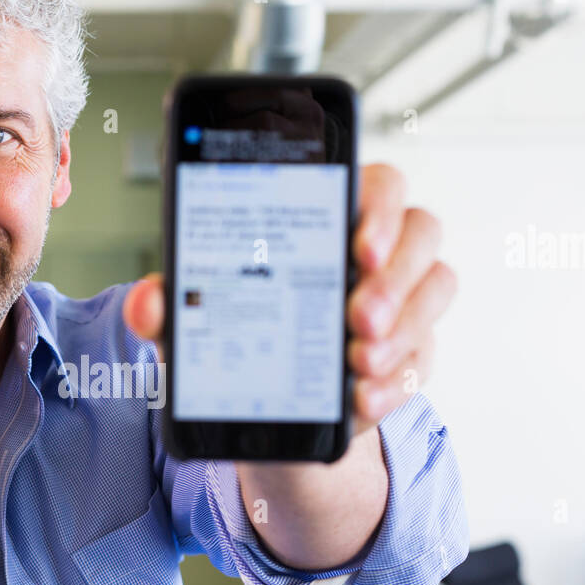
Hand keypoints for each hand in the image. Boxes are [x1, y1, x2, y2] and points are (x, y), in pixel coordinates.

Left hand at [123, 162, 455, 436]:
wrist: (266, 402)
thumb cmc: (236, 333)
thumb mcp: (196, 321)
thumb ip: (171, 306)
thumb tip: (148, 299)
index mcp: (330, 215)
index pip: (377, 182)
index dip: (379, 204)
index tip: (357, 244)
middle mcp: (380, 248)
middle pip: (421, 229)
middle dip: (394, 275)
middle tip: (357, 317)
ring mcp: (404, 298)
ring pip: (437, 287)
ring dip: (404, 327)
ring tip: (357, 361)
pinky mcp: (412, 350)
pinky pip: (425, 358)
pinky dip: (395, 382)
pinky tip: (361, 399)